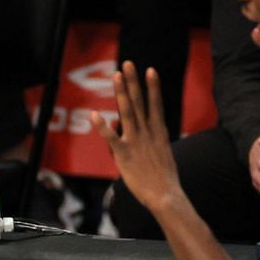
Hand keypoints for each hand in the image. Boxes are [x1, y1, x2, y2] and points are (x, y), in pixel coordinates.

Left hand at [91, 61, 182, 214]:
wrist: (166, 195)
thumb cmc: (165, 179)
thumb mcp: (164, 155)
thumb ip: (155, 143)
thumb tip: (154, 139)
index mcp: (159, 132)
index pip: (155, 104)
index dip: (152, 87)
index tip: (150, 70)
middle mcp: (148, 133)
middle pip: (139, 102)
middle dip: (133, 82)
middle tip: (128, 64)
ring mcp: (136, 142)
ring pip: (128, 112)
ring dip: (122, 92)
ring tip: (117, 76)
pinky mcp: (124, 154)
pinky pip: (111, 138)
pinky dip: (102, 126)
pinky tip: (94, 115)